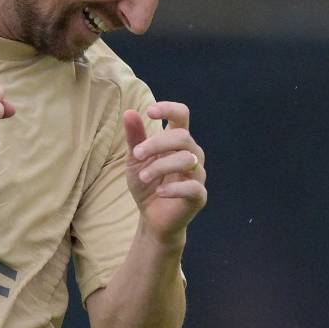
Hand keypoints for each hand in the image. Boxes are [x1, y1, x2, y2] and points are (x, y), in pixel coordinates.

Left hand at [123, 101, 206, 244]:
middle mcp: (192, 154)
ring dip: (160, 166)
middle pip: (183, 136)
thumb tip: (129, 112)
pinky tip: (160, 191)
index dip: (169, 109)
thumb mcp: (135, 160)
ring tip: (143, 176)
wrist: (152, 218)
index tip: (149, 112)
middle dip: (157, 143)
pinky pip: (192, 187)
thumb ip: (134, 137)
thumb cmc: (146, 184)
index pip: (182, 115)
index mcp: (178, 141)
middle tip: (137, 154)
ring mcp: (198, 175)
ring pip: (187, 160)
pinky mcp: (199, 196)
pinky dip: (174, 189)